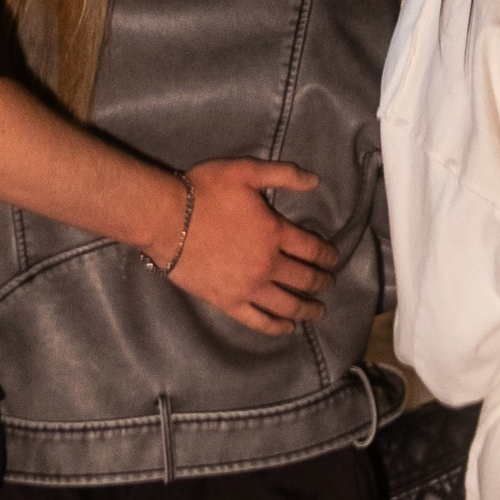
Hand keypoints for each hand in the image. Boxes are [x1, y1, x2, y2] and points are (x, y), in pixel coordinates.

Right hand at [171, 160, 342, 333]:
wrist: (166, 219)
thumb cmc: (205, 192)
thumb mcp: (246, 172)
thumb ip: (283, 175)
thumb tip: (315, 180)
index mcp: (275, 233)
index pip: (312, 248)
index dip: (327, 254)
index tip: (334, 258)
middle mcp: (267, 264)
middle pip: (304, 278)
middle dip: (322, 281)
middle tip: (330, 283)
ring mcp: (248, 288)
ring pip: (287, 303)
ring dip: (307, 308)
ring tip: (318, 310)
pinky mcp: (228, 302)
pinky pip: (258, 321)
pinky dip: (276, 327)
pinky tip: (287, 327)